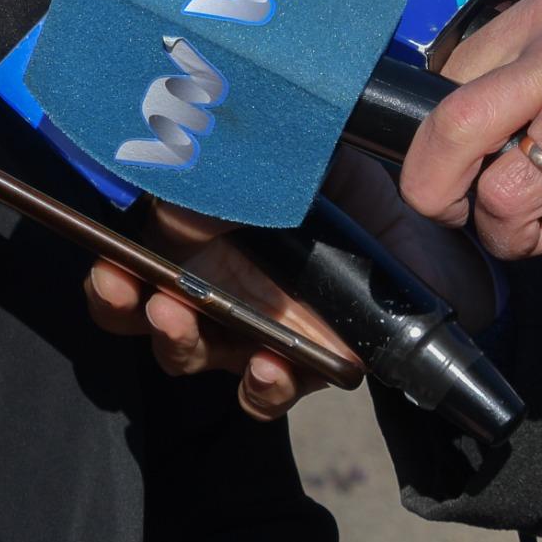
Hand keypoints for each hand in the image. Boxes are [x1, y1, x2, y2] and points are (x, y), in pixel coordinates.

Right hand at [84, 154, 494, 419]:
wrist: (434, 237)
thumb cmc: (355, 188)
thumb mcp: (302, 155)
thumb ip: (250, 154)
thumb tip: (191, 147)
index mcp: (198, 234)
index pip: (130, 253)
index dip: (108, 261)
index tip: (107, 256)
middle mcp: (211, 285)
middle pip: (136, 310)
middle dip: (117, 301)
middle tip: (123, 286)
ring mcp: (248, 331)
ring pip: (185, 352)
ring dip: (174, 340)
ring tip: (178, 319)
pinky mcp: (298, 369)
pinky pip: (261, 394)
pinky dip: (261, 385)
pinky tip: (274, 364)